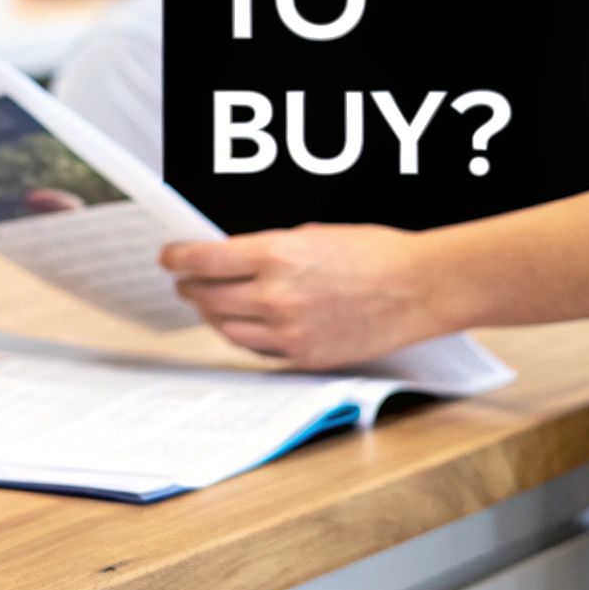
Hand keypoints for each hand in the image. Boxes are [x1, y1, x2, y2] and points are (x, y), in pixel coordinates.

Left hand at [159, 223, 452, 370]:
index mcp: (276, 255)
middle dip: (190, 287)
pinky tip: (239, 325)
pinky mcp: (304, 356)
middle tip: (184, 281)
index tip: (168, 258)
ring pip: (225, 327)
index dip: (177, 259)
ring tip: (207, 303)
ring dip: (210, 314)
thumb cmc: (375, 254)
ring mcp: (288, 331)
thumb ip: (269, 248)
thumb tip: (234, 258)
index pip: (204, 260)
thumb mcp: (313, 234)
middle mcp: (275, 296)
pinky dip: (242, 335)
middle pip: (207, 296)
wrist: (420, 287)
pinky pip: (256, 349)